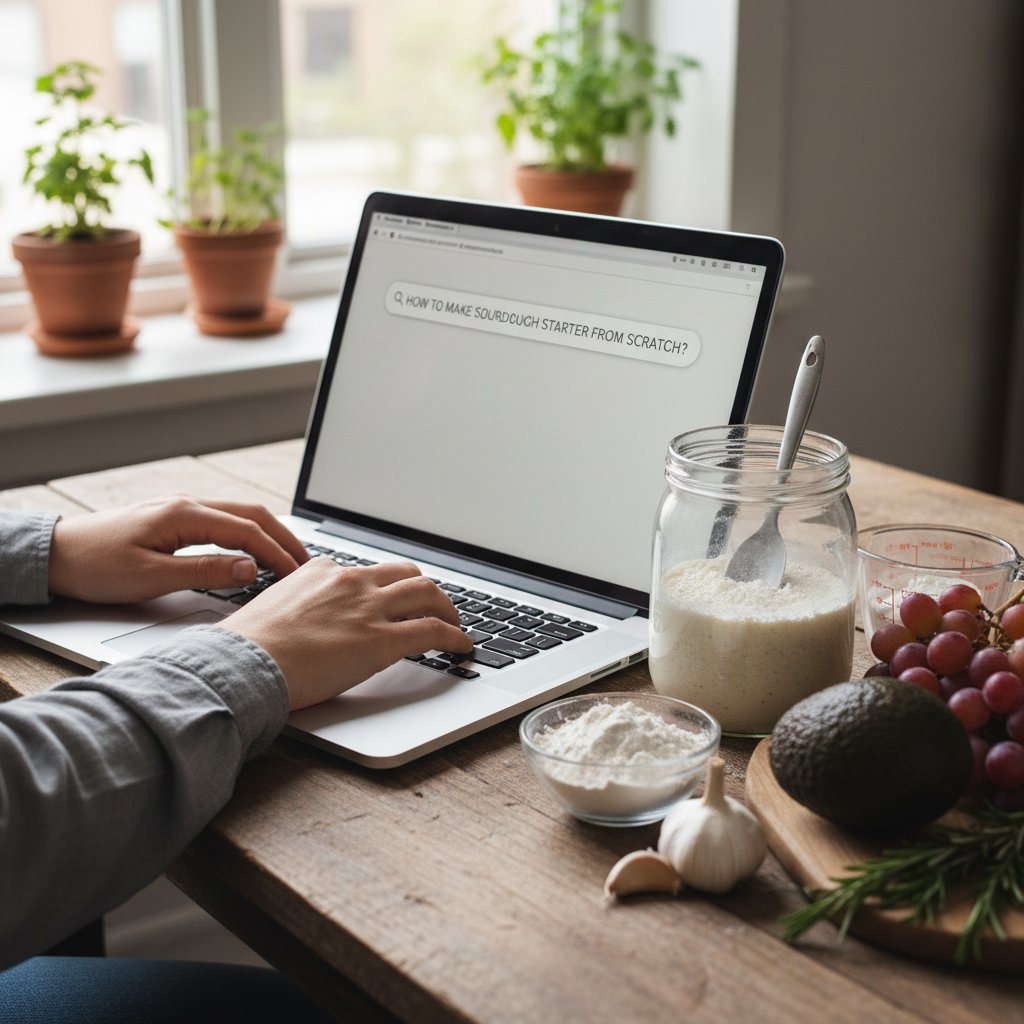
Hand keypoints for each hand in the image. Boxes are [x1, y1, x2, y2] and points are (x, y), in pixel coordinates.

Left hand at [48, 495, 308, 603]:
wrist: (57, 554)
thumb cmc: (96, 567)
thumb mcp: (151, 577)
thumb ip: (204, 572)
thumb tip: (249, 569)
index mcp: (184, 514)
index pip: (247, 531)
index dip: (277, 553)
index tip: (296, 575)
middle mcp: (187, 504)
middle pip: (252, 514)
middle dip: (284, 538)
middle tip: (306, 564)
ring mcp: (182, 508)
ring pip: (241, 514)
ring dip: (270, 533)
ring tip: (289, 558)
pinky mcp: (176, 518)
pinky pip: (225, 520)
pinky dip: (249, 533)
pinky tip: (256, 549)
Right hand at [218, 557, 472, 709]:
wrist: (242, 663)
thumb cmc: (247, 647)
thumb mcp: (271, 610)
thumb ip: (296, 607)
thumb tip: (299, 625)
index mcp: (321, 571)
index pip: (365, 571)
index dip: (385, 587)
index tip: (391, 599)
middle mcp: (350, 582)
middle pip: (406, 573)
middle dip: (424, 590)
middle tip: (434, 607)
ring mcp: (369, 609)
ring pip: (427, 593)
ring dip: (447, 609)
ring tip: (455, 624)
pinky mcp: (382, 640)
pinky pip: (433, 631)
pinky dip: (455, 637)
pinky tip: (462, 647)